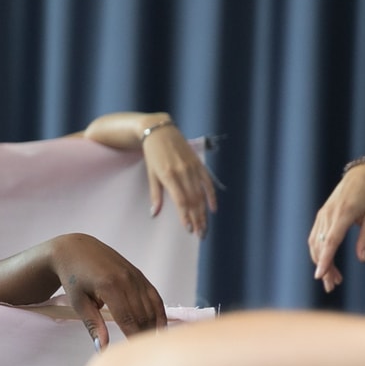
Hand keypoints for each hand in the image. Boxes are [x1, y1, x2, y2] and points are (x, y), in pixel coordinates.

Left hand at [49, 233, 167, 349]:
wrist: (74, 249)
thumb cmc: (72, 277)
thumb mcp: (78, 302)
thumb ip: (93, 325)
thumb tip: (103, 348)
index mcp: (110, 286)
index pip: (128, 319)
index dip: (134, 338)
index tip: (137, 354)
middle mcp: (127, 279)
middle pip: (143, 314)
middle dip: (145, 335)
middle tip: (147, 355)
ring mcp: (135, 275)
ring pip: (151, 306)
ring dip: (154, 325)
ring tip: (155, 345)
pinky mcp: (138, 274)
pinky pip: (154, 296)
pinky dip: (159, 312)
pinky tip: (160, 327)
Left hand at [141, 123, 217, 237]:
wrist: (159, 130)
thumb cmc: (152, 154)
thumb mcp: (151, 174)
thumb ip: (155, 195)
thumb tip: (154, 214)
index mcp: (169, 176)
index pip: (181, 201)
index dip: (186, 216)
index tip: (189, 230)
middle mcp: (183, 172)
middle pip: (193, 201)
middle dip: (197, 219)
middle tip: (200, 235)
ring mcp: (192, 167)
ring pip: (201, 194)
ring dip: (203, 213)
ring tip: (204, 227)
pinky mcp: (198, 163)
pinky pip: (207, 182)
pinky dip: (211, 196)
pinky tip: (213, 209)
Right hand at [307, 164, 364, 292]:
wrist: (362, 174)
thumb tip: (362, 259)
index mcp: (345, 213)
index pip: (331, 241)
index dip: (325, 260)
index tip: (320, 275)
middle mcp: (329, 215)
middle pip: (321, 247)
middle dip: (325, 268)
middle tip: (333, 285)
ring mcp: (322, 215)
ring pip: (315, 245)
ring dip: (321, 262)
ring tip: (332, 277)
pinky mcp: (321, 216)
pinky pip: (315, 238)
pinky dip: (318, 252)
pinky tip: (326, 262)